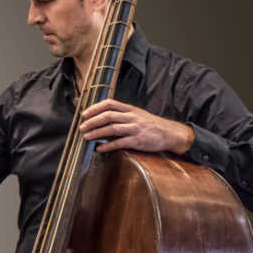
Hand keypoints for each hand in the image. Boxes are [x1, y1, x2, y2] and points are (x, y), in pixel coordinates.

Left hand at [79, 100, 193, 153]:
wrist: (171, 133)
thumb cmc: (151, 125)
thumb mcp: (138, 115)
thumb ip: (123, 115)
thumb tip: (103, 118)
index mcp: (131, 109)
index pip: (110, 103)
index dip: (95, 108)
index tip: (84, 114)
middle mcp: (132, 117)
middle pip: (108, 115)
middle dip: (93, 121)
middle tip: (82, 127)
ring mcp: (135, 128)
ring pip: (112, 128)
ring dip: (97, 133)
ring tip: (86, 137)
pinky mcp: (138, 140)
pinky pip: (120, 142)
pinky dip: (108, 146)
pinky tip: (99, 148)